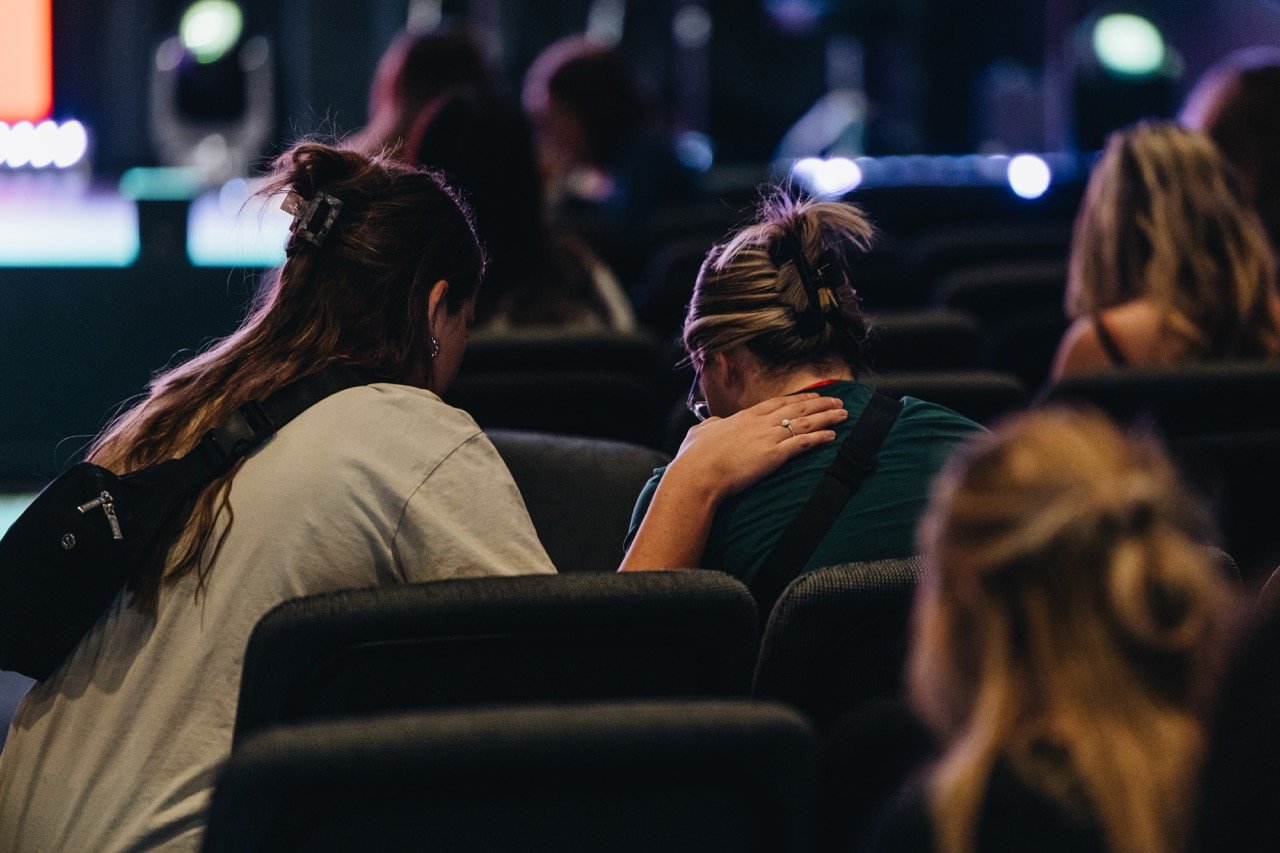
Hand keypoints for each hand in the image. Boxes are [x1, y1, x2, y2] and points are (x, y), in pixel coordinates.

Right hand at [667, 393, 846, 500]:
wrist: (698, 474)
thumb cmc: (695, 458)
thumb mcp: (700, 434)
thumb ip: (710, 426)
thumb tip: (712, 423)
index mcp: (744, 417)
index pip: (777, 403)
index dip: (798, 399)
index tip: (812, 396)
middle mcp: (760, 423)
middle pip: (797, 408)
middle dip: (820, 403)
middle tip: (838, 400)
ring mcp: (768, 437)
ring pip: (805, 422)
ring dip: (827, 417)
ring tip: (843, 414)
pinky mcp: (774, 455)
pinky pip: (803, 443)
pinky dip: (820, 438)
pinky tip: (833, 436)